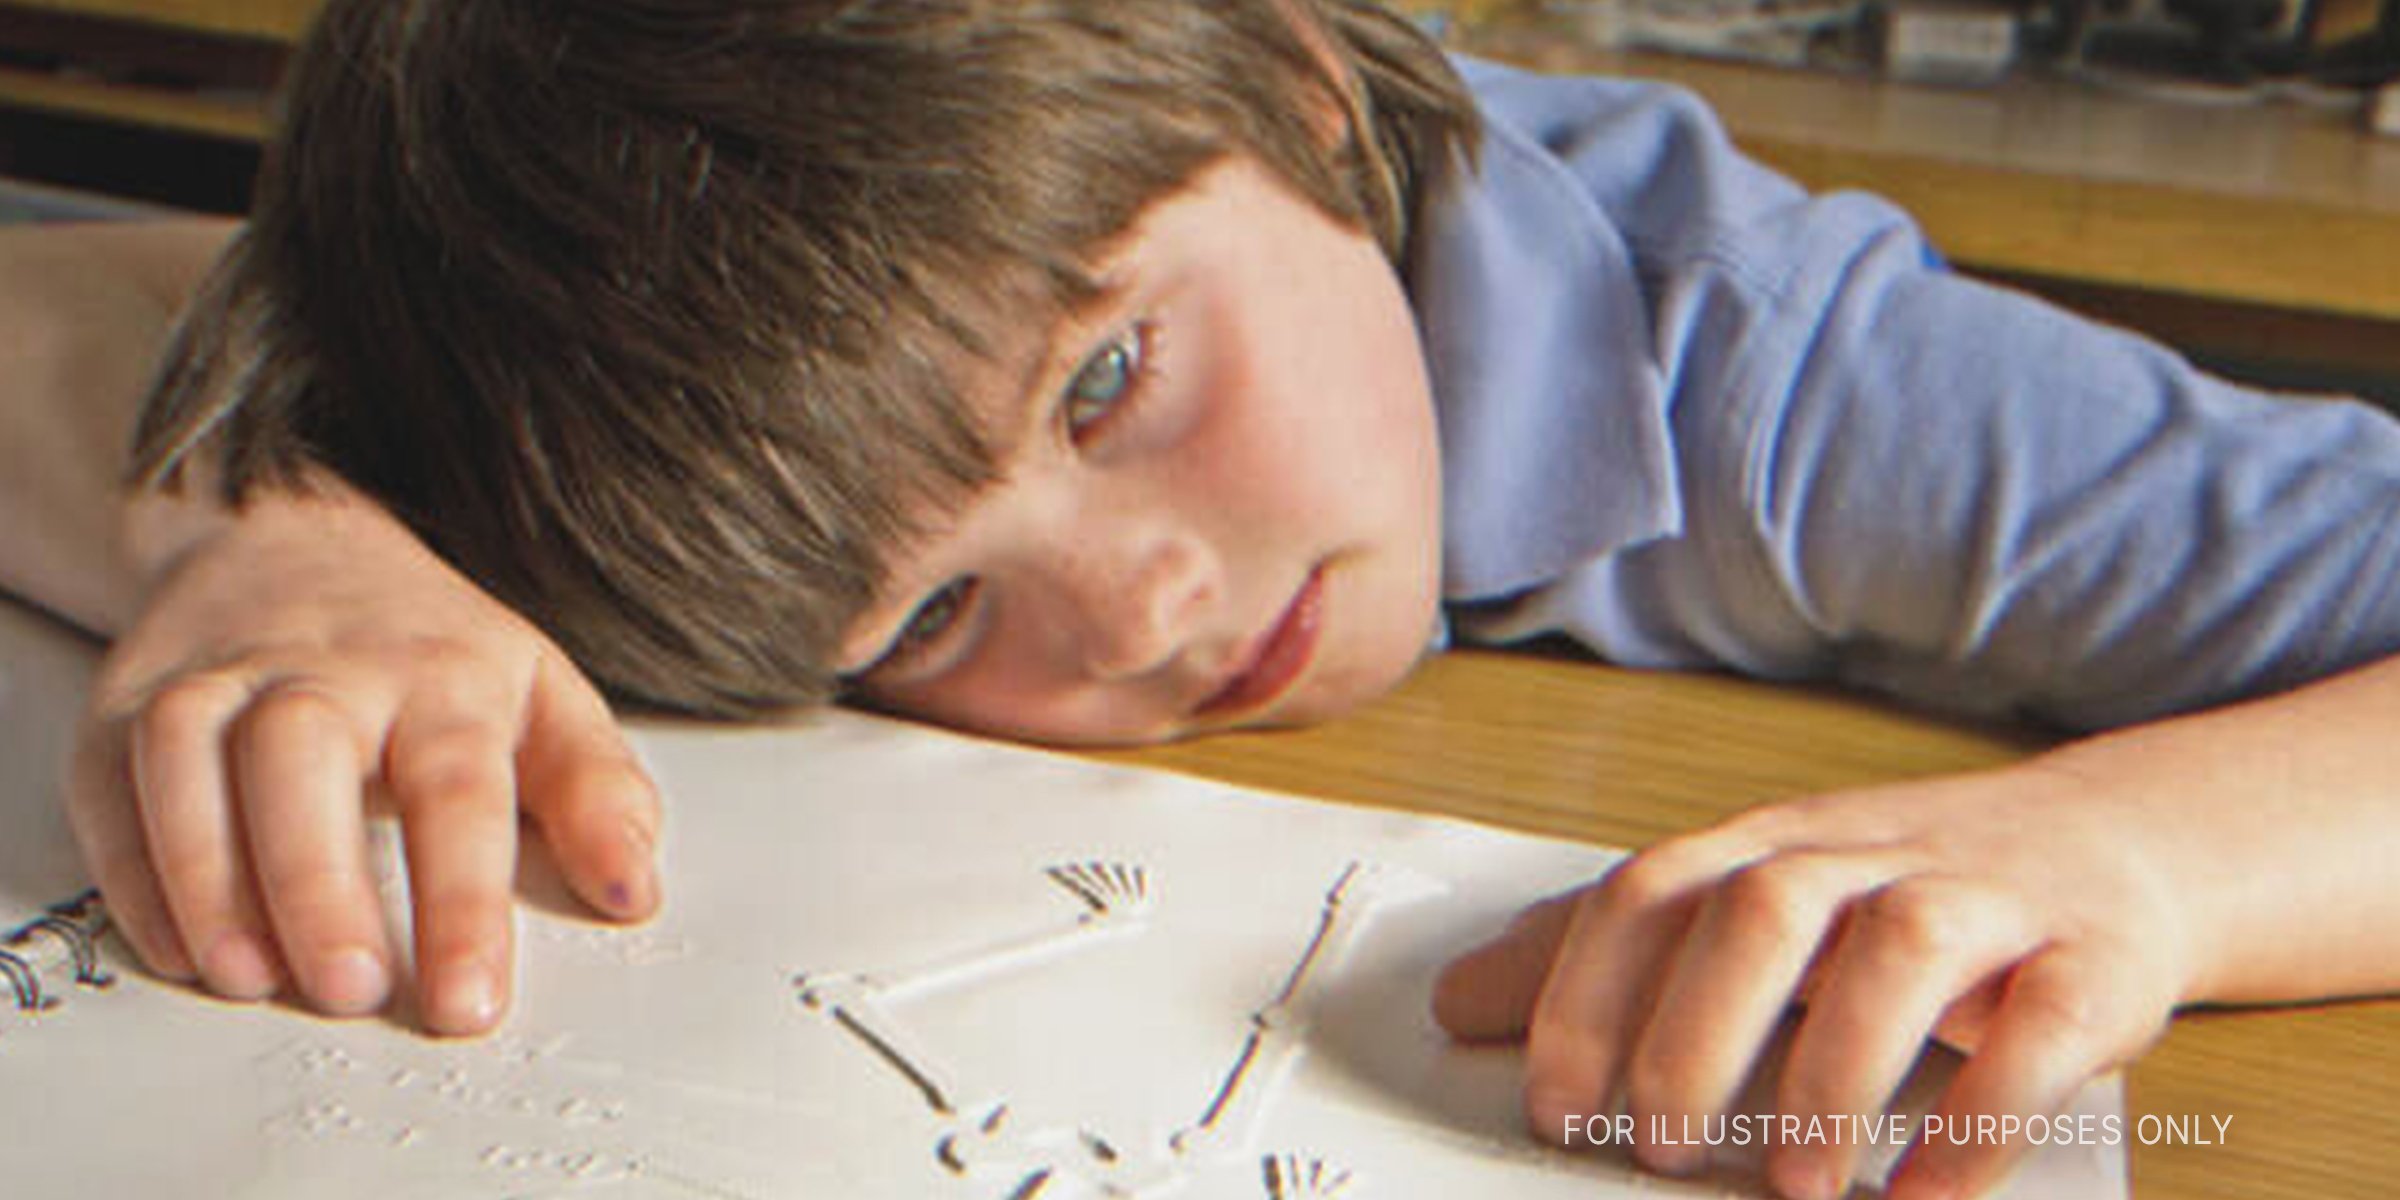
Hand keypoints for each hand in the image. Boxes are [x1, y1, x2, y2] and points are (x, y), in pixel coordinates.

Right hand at [65, 481, 659, 1034]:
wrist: (294, 538)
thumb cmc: (432, 651)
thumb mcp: (541, 702)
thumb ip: (599, 796)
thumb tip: (634, 892)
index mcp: (446, 677)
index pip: (459, 788)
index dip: (463, 902)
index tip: (468, 1001)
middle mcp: (328, 672)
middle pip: (306, 758)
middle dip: (322, 882)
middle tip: (353, 990)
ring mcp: (223, 680)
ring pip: (192, 758)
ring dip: (211, 877)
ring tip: (250, 980)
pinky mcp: (133, 703)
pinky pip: (117, 782)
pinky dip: (137, 870)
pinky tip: (180, 947)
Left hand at [1431, 762, 2204, 1199]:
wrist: (2120, 841)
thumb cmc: (1896, 893)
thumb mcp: (1746, 905)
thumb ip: (1614, 955)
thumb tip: (1456, 1003)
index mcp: (1771, 845)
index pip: (1654, 890)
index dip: (1588, 991)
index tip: (1549, 1106)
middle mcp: (1870, 856)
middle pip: (1767, 907)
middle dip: (1699, 1029)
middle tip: (1657, 1146)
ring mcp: (1986, 899)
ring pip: (1905, 948)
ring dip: (1840, 1067)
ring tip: (1794, 1183)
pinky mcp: (2092, 960)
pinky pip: (2045, 1027)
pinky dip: (1987, 1115)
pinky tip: (1928, 1194)